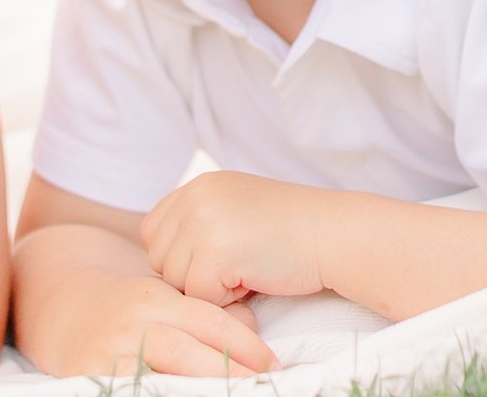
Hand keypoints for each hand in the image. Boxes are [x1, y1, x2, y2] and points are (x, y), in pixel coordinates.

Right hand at [49, 266, 275, 377]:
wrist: (64, 312)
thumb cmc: (128, 308)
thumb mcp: (163, 299)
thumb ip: (203, 312)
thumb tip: (252, 329)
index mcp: (154, 297)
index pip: (208, 321)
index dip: (244, 344)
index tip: (273, 364)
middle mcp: (133, 324)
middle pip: (189, 350)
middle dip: (229, 372)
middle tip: (263, 385)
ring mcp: (111, 354)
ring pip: (165, 375)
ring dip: (203, 387)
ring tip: (234, 394)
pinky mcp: (93, 379)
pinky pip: (136, 391)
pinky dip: (161, 394)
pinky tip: (183, 396)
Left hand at [141, 172, 331, 306]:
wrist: (331, 234)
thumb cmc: (289, 232)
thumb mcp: (234, 210)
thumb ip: (198, 222)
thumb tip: (161, 261)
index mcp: (199, 184)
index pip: (154, 231)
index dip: (180, 255)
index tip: (216, 258)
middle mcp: (195, 195)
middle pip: (160, 259)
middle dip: (193, 275)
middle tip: (237, 265)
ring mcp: (203, 220)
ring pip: (175, 281)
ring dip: (209, 289)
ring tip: (246, 270)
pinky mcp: (215, 251)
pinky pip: (199, 298)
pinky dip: (225, 302)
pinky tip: (253, 280)